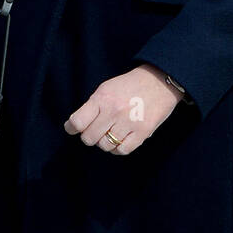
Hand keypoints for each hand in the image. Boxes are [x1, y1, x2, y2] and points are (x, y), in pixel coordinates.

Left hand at [64, 63, 182, 156]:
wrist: (160, 81)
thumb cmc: (130, 85)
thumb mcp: (107, 88)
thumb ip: (92, 106)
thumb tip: (76, 127)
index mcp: (102, 98)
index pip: (77, 122)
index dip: (72, 128)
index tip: (73, 129)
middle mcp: (114, 111)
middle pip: (89, 138)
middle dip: (90, 136)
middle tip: (96, 130)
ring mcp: (129, 122)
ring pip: (105, 146)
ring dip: (105, 142)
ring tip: (111, 132)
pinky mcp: (143, 132)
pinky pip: (122, 151)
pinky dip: (118, 148)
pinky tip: (121, 139)